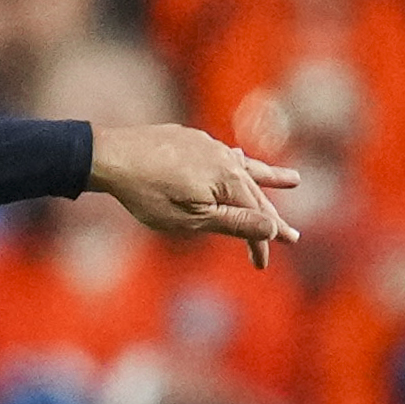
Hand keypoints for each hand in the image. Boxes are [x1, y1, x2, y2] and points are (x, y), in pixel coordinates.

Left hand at [87, 123, 300, 267]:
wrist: (111, 156)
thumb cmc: (148, 193)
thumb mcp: (191, 218)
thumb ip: (233, 222)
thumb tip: (271, 228)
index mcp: (230, 180)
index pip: (255, 216)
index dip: (260, 242)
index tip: (263, 264)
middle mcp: (226, 159)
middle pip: (255, 192)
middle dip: (271, 216)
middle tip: (293, 235)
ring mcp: (209, 146)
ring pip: (245, 167)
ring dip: (269, 176)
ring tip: (294, 180)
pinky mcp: (190, 139)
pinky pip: (223, 154)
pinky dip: (239, 162)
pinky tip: (241, 159)